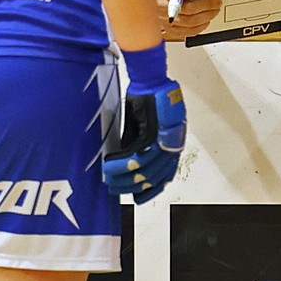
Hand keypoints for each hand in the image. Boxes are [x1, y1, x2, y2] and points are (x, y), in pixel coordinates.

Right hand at [104, 81, 187, 203]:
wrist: (150, 81)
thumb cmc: (148, 101)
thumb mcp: (143, 129)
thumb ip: (138, 146)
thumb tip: (126, 164)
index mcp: (173, 146)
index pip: (165, 176)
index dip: (151, 190)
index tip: (137, 198)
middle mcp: (173, 146)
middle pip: (154, 176)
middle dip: (131, 186)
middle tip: (114, 190)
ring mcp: (165, 141)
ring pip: (145, 169)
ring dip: (123, 177)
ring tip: (107, 179)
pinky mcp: (154, 133)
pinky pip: (138, 155)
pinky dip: (122, 164)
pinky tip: (109, 167)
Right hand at [158, 0, 220, 40]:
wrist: (151, 3)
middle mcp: (162, 5)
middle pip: (187, 8)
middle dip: (206, 5)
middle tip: (216, 2)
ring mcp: (165, 19)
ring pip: (189, 21)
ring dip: (206, 16)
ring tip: (214, 11)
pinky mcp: (170, 29)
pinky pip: (187, 31)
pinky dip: (200, 27)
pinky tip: (205, 21)